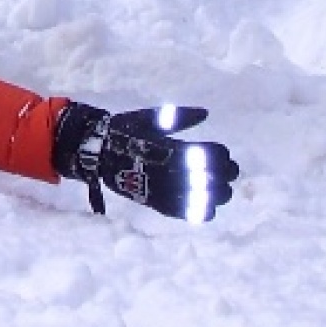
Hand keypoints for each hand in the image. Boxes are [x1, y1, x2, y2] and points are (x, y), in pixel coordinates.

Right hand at [54, 102, 239, 221]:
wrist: (98, 153)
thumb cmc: (124, 131)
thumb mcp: (150, 118)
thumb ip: (178, 116)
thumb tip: (205, 113)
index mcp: (171, 146)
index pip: (211, 154)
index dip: (221, 154)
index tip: (222, 153)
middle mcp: (171, 169)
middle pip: (214, 177)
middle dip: (226, 173)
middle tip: (228, 171)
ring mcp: (165, 188)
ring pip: (206, 197)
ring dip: (219, 193)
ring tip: (219, 189)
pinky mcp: (157, 203)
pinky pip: (186, 213)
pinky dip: (201, 212)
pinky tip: (207, 207)